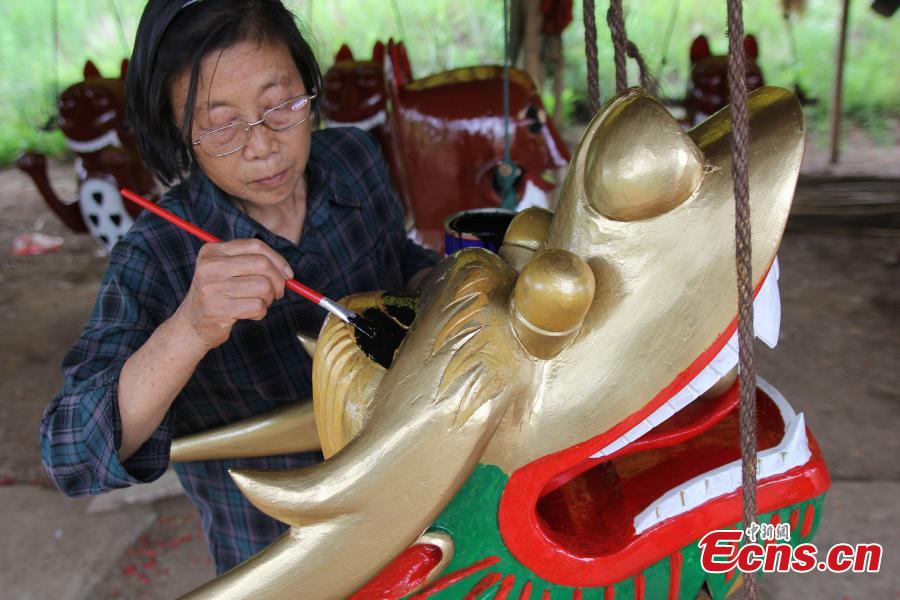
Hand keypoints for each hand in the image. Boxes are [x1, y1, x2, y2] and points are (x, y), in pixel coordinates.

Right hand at [175, 239, 293, 349]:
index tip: (287, 274)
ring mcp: (213, 288)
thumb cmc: (218, 295)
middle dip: (278, 280)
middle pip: (262, 264)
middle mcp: (210, 266)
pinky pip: (258, 306)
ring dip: (269, 299)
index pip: (255, 246)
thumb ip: (252, 263)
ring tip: (259, 303)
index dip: (278, 259)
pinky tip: (249, 314)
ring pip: (263, 286)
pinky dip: (260, 312)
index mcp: (212, 251)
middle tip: (277, 292)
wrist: (192, 325)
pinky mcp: (218, 309)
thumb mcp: (226, 271)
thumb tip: (286, 271)